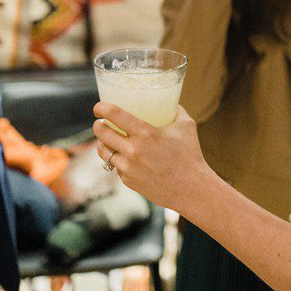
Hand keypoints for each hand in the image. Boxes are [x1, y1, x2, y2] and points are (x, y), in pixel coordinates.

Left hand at [92, 103, 211, 213]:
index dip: (101, 108)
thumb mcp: (186, 126)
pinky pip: (115, 166)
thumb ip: (176, 110)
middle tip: (100, 123)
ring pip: (103, 151)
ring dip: (102, 143)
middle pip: (101, 132)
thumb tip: (171, 101)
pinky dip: (117, 160)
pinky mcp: (128, 181)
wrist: (192, 189)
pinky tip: (123, 157)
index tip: (99, 107)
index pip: (113, 114)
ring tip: (106, 139)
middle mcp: (133, 150)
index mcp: (145, 133)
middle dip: (98, 125)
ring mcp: (128, 167)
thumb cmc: (191, 156)